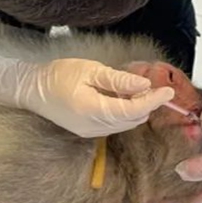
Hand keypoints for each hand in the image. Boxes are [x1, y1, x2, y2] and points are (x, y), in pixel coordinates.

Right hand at [0, 54, 174, 136]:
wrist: (33, 89)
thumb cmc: (59, 75)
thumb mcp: (90, 70)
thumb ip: (118, 80)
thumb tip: (144, 85)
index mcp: (92, 110)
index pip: (132, 109)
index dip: (153, 100)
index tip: (168, 90)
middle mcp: (93, 126)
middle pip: (132, 119)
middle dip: (146, 103)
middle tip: (149, 84)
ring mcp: (91, 132)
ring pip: (125, 124)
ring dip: (136, 108)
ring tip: (133, 88)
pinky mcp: (89, 132)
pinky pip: (115, 124)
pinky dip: (125, 112)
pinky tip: (120, 97)